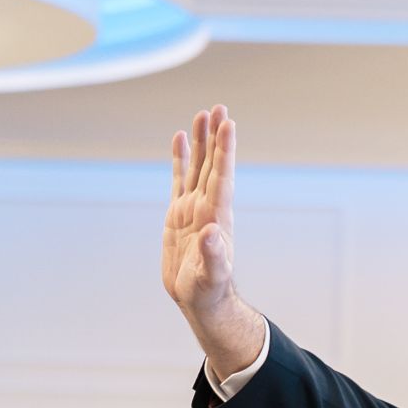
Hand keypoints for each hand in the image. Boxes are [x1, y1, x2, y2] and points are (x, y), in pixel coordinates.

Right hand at [162, 106, 266, 377]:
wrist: (198, 299)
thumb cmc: (207, 290)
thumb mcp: (210, 276)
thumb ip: (213, 255)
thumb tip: (211, 232)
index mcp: (215, 216)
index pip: (221, 177)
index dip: (225, 150)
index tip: (228, 124)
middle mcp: (207, 206)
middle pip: (212, 164)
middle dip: (215, 137)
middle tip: (219, 107)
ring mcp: (193, 208)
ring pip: (197, 166)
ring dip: (200, 141)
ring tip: (202, 114)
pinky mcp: (179, 214)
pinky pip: (180, 179)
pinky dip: (180, 159)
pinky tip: (180, 139)